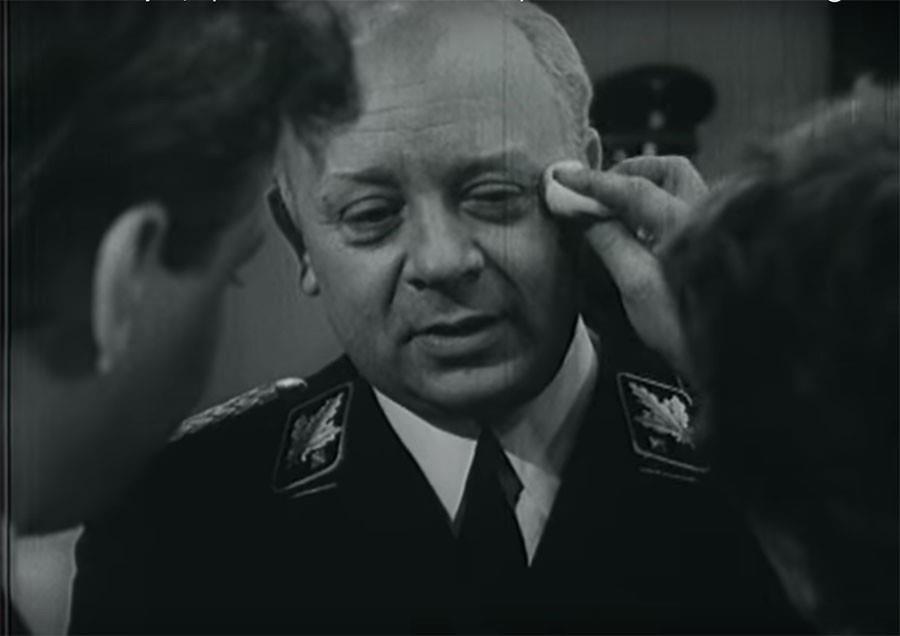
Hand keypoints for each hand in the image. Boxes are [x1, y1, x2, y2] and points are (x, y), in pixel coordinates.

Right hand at [546, 156, 708, 375]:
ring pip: (679, 185)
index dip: (593, 181)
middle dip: (628, 173)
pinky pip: (684, 206)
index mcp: (687, 222)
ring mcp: (718, 226)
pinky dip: (657, 206)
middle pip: (667, 170)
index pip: (633, 188)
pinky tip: (639, 228)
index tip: (561, 176)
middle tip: (597, 192)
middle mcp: (708, 213)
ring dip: (644, 188)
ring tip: (615, 209)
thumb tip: (580, 209)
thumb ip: (609, 240)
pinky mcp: (719, 241)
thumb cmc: (685, 328)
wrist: (733, 359)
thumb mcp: (637, 286)